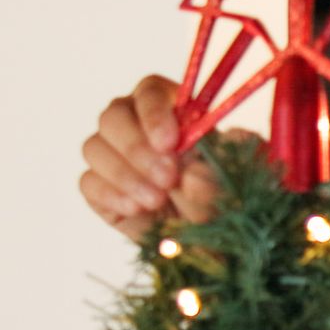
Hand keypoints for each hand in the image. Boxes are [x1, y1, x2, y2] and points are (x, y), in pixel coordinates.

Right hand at [79, 75, 263, 241]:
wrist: (213, 238)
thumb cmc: (228, 195)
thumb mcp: (240, 177)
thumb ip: (223, 166)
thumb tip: (194, 174)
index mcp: (173, 109)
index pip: (150, 91)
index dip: (153, 112)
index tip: (170, 142)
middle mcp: (138, 125)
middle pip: (113, 115)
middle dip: (137, 148)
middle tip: (167, 179)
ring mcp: (115, 156)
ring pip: (94, 147)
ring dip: (125, 174)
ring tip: (157, 200)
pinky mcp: (100, 188)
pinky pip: (88, 182)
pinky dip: (111, 194)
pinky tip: (137, 208)